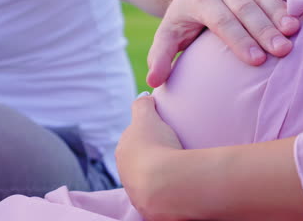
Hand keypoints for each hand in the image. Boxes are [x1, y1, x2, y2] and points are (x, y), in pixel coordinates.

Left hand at [115, 96, 185, 220]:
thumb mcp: (147, 117)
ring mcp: (136, 191)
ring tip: (178, 168)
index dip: (147, 135)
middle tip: (172, 150)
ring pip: (149, 177)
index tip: (162, 135)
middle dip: (152, 156)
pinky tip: (179, 183)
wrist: (165, 185)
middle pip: (139, 160)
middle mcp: (125, 172)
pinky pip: (161, 193)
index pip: (133, 140)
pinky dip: (168, 187)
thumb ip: (143, 105)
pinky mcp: (150, 207)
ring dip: (160, 173)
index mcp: (123, 150)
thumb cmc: (156, 147)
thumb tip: (144, 96)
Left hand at [147, 0, 299, 86]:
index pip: (221, 21)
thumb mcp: (169, 31)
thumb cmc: (186, 14)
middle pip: (246, 8)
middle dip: (264, 29)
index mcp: (201, 2)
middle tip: (283, 50)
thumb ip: (161, 55)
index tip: (256, 60)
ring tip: (295, 31)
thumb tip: (153, 83)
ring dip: (281, 12)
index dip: (238, 40)